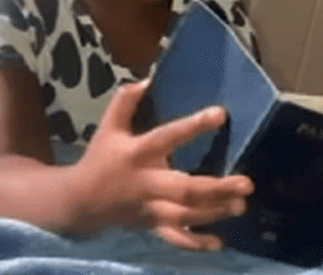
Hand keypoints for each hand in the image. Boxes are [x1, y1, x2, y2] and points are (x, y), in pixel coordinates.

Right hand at [73, 80, 253, 250]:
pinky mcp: (151, 225)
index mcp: (137, 153)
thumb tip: (149, 78)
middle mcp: (146, 183)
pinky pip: (174, 238)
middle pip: (183, 188)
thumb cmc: (100, 159)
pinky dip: (195, 243)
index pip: (167, 136)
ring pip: (183, 216)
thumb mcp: (108, 127)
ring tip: (241, 206)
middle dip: (215, 188)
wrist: (76, 202)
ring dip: (213, 213)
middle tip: (246, 183)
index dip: (193, 125)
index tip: (221, 114)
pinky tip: (218, 243)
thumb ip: (126, 102)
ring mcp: (149, 208)